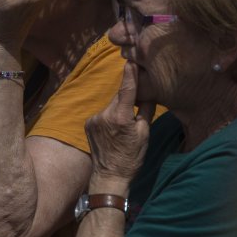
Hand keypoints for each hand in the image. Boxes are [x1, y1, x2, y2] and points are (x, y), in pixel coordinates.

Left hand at [85, 63, 153, 182]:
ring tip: (124, 126)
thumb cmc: (132, 157)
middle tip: (138, 103)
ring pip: (111, 105)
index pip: (127, 90)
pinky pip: (103, 113)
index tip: (131, 61)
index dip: (130, 74)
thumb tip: (148, 92)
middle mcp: (104, 115)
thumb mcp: (145, 133)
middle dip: (128, 97)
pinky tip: (114, 130)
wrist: (109, 176)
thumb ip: (145, 110)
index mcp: (121, 117)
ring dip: (119, 109)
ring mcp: (94, 119)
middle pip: (119, 97)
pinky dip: (110, 116)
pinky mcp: (88, 123)